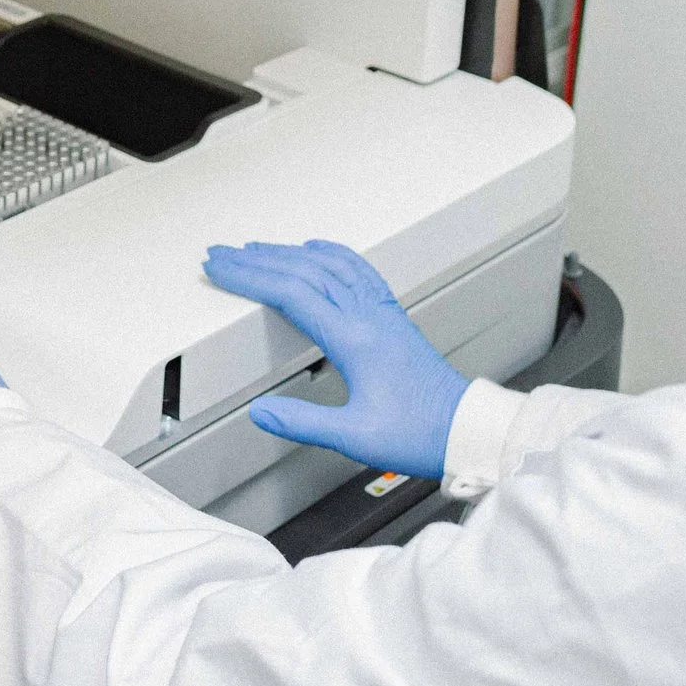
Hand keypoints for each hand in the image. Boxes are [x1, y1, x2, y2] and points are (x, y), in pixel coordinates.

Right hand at [203, 240, 468, 480]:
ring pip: (328, 265)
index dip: (249, 277)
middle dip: (256, 259)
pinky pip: (356, 269)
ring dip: (288, 253)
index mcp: (355, 338)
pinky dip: (330, 253)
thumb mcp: (355, 437)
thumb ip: (303, 421)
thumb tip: (261, 411)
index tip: (220, 269)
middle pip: (303, 271)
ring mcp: (381, 312)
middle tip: (223, 253)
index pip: (290, 292)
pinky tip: (318, 250)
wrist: (465, 427)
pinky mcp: (391, 317)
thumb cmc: (419, 432)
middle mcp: (367, 315)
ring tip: (257, 248)